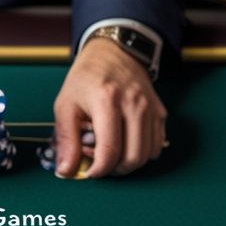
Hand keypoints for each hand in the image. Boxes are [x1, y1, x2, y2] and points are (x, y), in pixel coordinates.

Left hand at [52, 38, 165, 178]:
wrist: (113, 52)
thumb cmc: (86, 78)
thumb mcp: (65, 105)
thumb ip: (66, 140)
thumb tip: (66, 170)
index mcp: (107, 101)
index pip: (110, 150)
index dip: (99, 170)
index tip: (89, 172)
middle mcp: (134, 104)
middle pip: (132, 157)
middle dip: (114, 170)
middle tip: (100, 162)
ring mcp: (150, 108)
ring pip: (146, 154)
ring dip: (128, 163)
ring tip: (112, 152)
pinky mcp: (159, 111)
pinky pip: (157, 145)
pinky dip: (142, 153)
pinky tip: (126, 145)